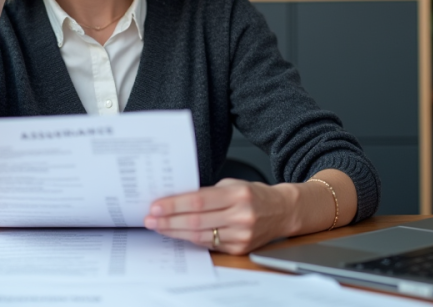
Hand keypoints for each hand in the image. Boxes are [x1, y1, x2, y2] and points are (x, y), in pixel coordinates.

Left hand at [143, 179, 298, 254]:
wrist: (282, 211)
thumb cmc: (254, 195)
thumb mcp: (232, 185)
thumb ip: (207, 193)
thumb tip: (176, 200)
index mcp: (238, 194)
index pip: (199, 200)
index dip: (175, 205)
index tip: (156, 206)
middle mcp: (241, 215)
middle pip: (197, 221)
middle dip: (169, 221)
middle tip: (150, 219)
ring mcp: (241, 235)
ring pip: (201, 236)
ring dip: (175, 232)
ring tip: (159, 227)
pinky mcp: (240, 248)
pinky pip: (209, 245)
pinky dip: (191, 239)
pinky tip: (178, 234)